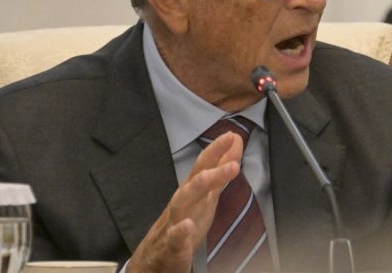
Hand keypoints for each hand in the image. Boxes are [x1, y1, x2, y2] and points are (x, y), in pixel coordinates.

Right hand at [128, 132, 242, 272]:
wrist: (156, 257)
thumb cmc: (184, 221)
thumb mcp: (207, 196)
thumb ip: (221, 172)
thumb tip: (234, 144)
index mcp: (193, 190)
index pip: (204, 165)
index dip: (217, 150)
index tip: (232, 135)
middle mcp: (183, 201)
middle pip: (195, 180)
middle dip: (212, 168)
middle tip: (233, 161)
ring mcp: (175, 221)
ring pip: (182, 202)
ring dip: (195, 189)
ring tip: (207, 178)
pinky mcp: (172, 245)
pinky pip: (175, 237)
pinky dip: (181, 231)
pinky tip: (188, 225)